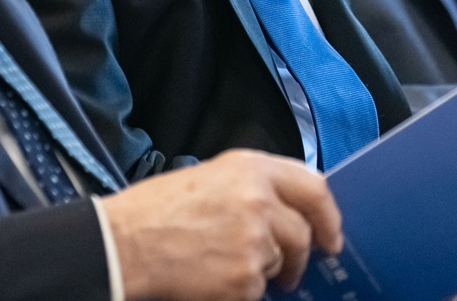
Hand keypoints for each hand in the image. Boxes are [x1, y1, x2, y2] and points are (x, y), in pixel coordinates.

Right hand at [101, 148, 341, 300]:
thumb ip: (252, 187)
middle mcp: (259, 200)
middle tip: (291, 271)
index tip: (330, 236)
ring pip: (278, 262)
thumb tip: (286, 212)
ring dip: (261, 270)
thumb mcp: (209, 177)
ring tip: (224, 265)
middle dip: (299, 256)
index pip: (314, 187)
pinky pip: (257, 289)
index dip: (327, 215)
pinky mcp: (246, 277)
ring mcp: (255, 240)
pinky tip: (211, 277)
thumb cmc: (156, 210)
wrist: (126, 242)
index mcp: (249, 168)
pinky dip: (240, 290)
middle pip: (302, 233)